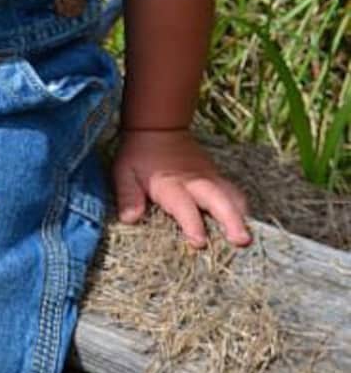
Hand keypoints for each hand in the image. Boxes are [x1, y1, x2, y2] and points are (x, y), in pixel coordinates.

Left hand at [113, 128, 250, 248]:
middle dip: (232, 220)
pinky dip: (241, 210)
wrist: (158, 129)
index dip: (192, 224)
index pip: (184, 206)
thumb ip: (128, 195)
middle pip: (220, 200)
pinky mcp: (217, 178)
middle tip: (242, 241)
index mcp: (170, 184)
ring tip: (248, 237)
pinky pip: (233, 194)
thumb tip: (130, 218)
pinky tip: (244, 226)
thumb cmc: (139, 156)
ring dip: (242, 216)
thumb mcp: (125, 173)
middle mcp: (196, 182)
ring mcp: (210, 179)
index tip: (199, 242)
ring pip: (233, 196)